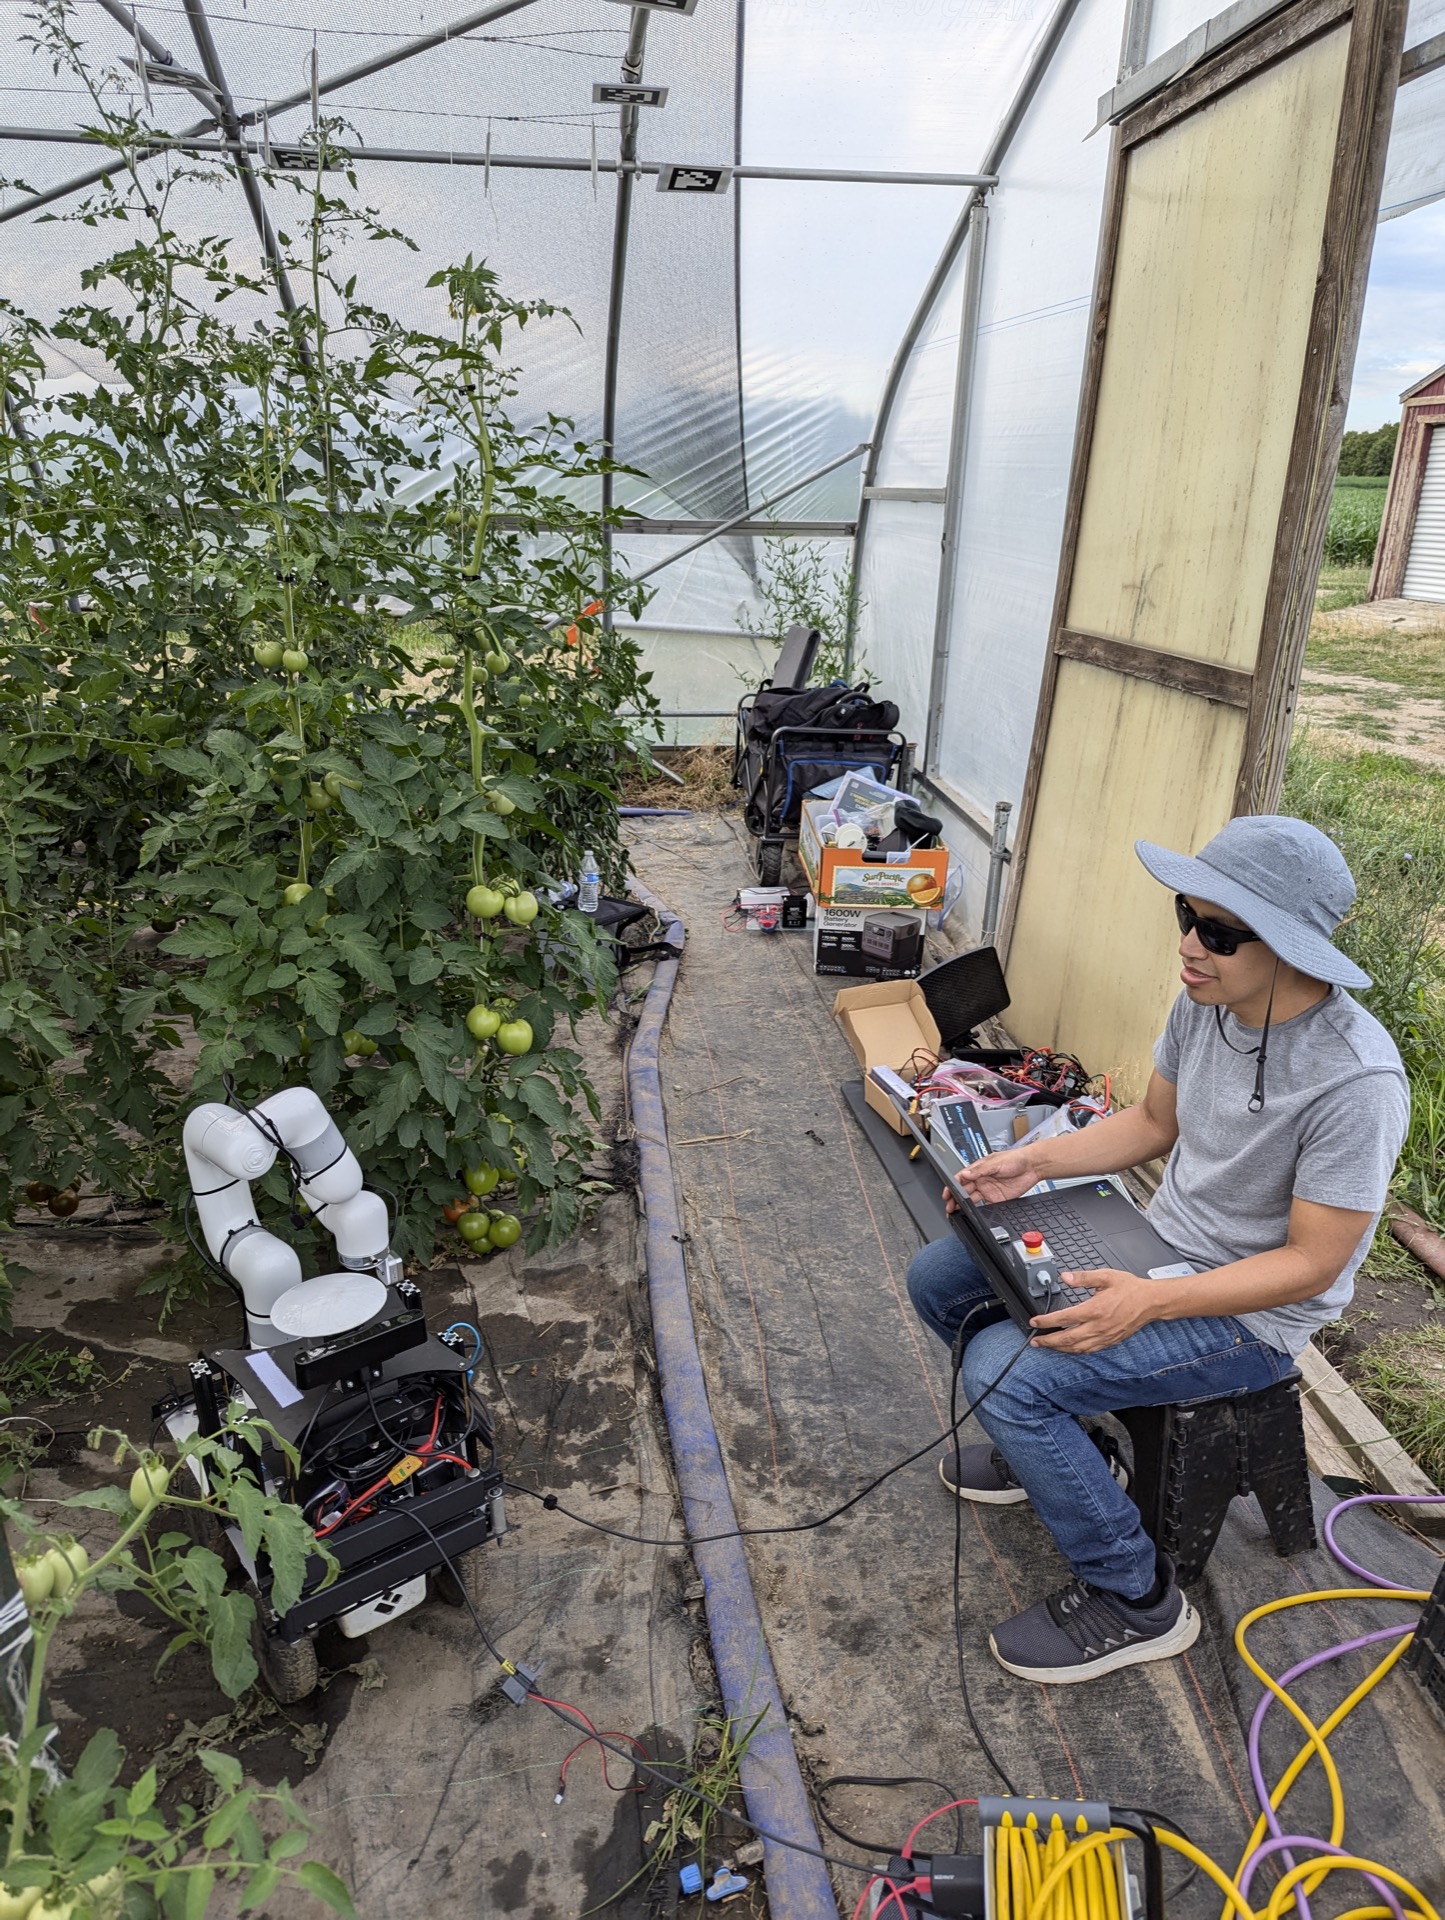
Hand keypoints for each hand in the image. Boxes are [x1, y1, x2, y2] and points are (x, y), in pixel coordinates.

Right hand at [956, 1146, 1037, 1207]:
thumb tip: (966, 1174)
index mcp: (979, 1169)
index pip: (961, 1178)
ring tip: (956, 1212)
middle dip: (954, 1198)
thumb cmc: (1015, 1159)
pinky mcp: (998, 1199)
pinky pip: (985, 1206)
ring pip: (972, 1199)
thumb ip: (980, 1170)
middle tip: (949, 1206)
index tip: (947, 1193)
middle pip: (964, 1190)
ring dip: (963, 1205)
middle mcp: (982, 1180)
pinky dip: (978, 1211)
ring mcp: (989, 1190)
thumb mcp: (996, 1162)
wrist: (1033, 1166)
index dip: (952, 1186)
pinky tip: (973, 1213)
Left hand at [1028, 1268, 1159, 1352]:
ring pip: (1077, 1348)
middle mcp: (1098, 1326)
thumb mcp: (1106, 1276)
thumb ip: (1083, 1277)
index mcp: (1094, 1310)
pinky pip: (1089, 1350)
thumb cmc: (1131, 1289)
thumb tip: (1065, 1277)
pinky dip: (1076, 1351)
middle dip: (1048, 1341)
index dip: (1046, 1321)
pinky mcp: (1110, 1341)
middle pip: (1067, 1339)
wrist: (1151, 1302)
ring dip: (1060, 1349)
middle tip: (1035, 1340)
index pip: (1064, 1318)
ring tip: (1047, 1346)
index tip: (1034, 1322)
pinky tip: (1069, 1349)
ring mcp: (1105, 1336)